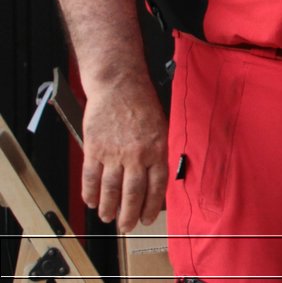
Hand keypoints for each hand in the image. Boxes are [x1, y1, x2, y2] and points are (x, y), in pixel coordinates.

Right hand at [81, 74, 167, 232]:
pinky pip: (91, 177)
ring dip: (109, 208)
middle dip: (129, 215)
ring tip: (108, 217)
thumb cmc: (141, 103)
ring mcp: (114, 153)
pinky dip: (90, 193)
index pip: (156, 187)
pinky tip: (91, 201)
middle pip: (133, 193)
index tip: (147, 218)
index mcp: (157, 149)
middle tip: (126, 226)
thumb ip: (157, 153)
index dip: (150, 206)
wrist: (119, 85)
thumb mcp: (161, 128)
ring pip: (111, 190)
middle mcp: (137, 154)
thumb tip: (153, 179)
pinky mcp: (95, 149)